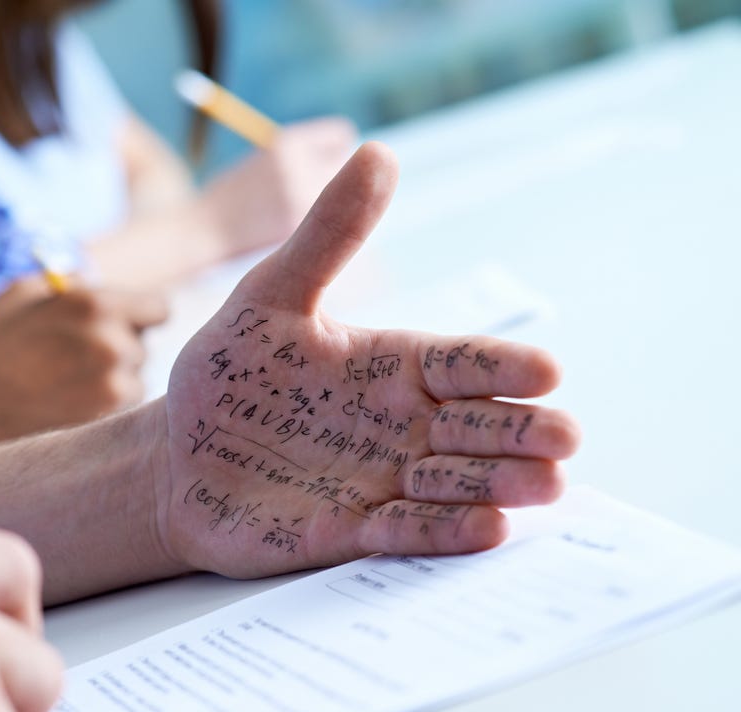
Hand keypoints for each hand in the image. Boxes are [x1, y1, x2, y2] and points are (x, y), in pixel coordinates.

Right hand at [0, 279, 168, 440]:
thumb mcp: (26, 293)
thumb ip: (76, 287)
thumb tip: (106, 289)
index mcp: (97, 305)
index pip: (160, 309)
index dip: (142, 315)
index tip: (129, 323)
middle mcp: (113, 344)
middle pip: (143, 345)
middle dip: (119, 348)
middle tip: (78, 357)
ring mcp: (112, 387)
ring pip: (135, 380)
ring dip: (114, 380)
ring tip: (68, 381)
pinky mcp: (105, 422)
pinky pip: (122, 409)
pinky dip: (104, 407)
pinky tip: (68, 402)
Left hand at [159, 142, 580, 577]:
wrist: (174, 458)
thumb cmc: (225, 373)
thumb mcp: (270, 295)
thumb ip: (329, 234)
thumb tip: (380, 150)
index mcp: (391, 365)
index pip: (461, 362)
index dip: (501, 368)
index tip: (546, 372)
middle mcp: (399, 424)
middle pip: (475, 427)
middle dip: (521, 433)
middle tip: (566, 439)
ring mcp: (381, 480)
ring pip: (455, 481)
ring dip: (499, 484)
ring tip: (544, 486)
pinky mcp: (353, 532)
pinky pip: (408, 531)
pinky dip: (446, 531)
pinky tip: (489, 529)